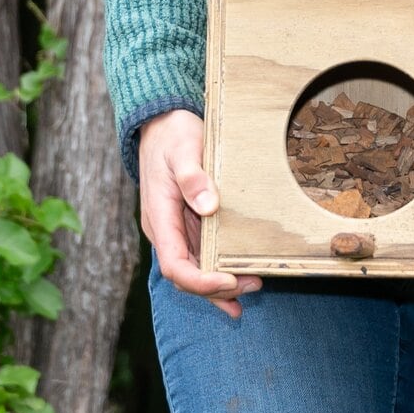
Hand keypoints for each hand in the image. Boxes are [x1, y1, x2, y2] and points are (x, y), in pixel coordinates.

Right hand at [138, 109, 260, 319]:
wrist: (162, 124)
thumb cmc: (172, 135)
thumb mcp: (183, 149)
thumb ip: (192, 177)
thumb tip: (208, 206)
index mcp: (160, 218)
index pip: (174, 265)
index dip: (200, 281)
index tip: (228, 280)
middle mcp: (167, 231)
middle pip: (188, 274)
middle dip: (217, 287)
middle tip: (253, 285)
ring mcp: (178, 228)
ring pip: (196, 268)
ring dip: (221, 283)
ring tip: (253, 288)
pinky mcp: (189, 222)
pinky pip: (203, 253)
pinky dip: (219, 270)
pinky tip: (238, 280)